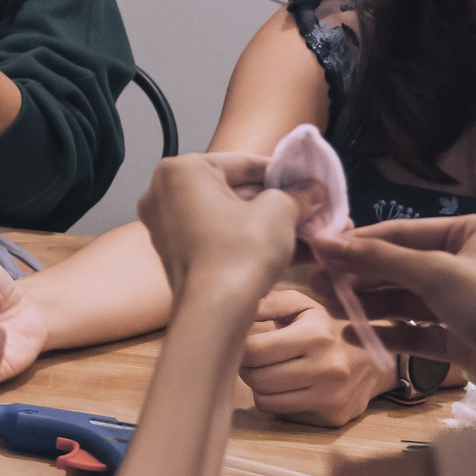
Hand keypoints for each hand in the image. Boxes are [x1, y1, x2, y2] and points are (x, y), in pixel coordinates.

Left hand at [136, 153, 305, 302]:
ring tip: (307, 230)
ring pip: (228, 217)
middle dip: (275, 202)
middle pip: (233, 190)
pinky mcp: (175, 253)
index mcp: (181, 169)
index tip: (309, 181)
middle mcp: (163, 193)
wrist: (214, 313)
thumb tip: (311, 192)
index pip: (244, 162)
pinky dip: (248, 240)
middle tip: (310, 207)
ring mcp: (165, 225)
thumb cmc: (241, 252)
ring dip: (267, 223)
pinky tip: (289, 250)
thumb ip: (295, 195)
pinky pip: (218, 237)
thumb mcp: (278, 211)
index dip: (283, 173)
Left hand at [238, 289, 390, 426]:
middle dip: (248, 368)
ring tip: (274, 371)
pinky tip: (292, 387)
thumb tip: (236, 311)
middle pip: (256, 378)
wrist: (375, 358)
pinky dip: (279, 401)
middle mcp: (327, 368)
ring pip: (265, 400)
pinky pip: (283, 413)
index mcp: (316, 335)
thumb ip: (269, 303)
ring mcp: (331, 397)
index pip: (254, 351)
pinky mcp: (332, 417)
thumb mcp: (303, 305)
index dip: (241, 348)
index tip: (245, 343)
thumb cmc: (328, 327)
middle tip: (256, 359)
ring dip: (262, 387)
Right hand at [319, 215, 475, 409]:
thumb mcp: (438, 275)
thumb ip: (379, 260)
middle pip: (401, 266)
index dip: (359, 243)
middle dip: (360, 277)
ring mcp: (465, 303)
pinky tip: (357, 335)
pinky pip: (417, 331)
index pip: (403, 233)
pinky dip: (389, 332)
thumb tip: (325, 242)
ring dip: (370, 304)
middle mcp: (468, 263)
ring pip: (406, 300)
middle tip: (315, 285)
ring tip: (330, 310)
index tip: (316, 250)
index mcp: (472, 232)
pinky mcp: (463, 338)